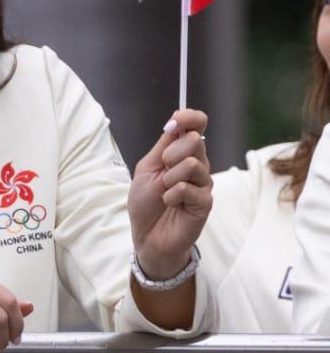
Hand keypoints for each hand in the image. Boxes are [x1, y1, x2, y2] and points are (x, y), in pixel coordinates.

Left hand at [129, 107, 211, 279]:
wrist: (147, 235)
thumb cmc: (146, 202)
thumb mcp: (147, 168)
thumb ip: (163, 145)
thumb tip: (175, 120)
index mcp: (183, 154)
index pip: (197, 126)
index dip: (190, 118)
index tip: (176, 120)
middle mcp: (198, 166)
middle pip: (195, 141)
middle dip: (171, 154)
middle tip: (161, 173)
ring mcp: (204, 184)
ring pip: (193, 164)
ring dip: (170, 178)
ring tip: (164, 192)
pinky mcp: (205, 203)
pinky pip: (188, 188)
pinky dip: (172, 196)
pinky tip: (170, 204)